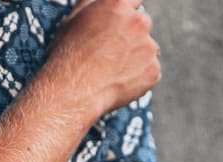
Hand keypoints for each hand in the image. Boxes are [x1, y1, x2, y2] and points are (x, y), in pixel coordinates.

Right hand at [47, 0, 160, 115]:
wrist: (73, 91)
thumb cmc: (69, 55)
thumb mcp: (75, 18)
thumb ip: (94, 3)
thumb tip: (103, 2)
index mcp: (119, 4)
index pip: (134, 0)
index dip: (125, 13)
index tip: (120, 23)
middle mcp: (138, 22)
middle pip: (142, 23)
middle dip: (131, 34)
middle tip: (111, 51)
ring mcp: (148, 47)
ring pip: (147, 48)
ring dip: (136, 55)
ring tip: (112, 69)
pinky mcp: (153, 70)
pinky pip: (149, 70)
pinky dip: (138, 76)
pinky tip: (118, 81)